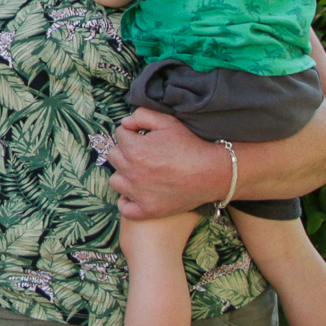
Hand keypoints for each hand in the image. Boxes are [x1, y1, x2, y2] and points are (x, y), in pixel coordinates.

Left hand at [105, 105, 228, 219]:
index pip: (119, 135)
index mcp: (134, 149)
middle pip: (114, 156)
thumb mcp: (167, 122)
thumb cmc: (190, 145)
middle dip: (125, 152)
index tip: (144, 138)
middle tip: (143, 154)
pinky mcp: (147, 210)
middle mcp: (132, 172)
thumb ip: (141, 115)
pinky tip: (137, 194)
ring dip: (124, 175)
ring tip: (140, 173)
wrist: (212, 172)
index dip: (132, 133)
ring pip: (116, 181)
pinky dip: (128, 202)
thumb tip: (125, 123)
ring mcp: (138, 193)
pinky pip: (125, 208)